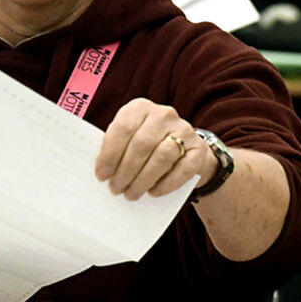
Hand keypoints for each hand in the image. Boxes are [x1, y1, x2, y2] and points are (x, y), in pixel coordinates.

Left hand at [97, 98, 216, 199]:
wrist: (183, 149)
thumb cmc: (147, 147)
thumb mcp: (129, 140)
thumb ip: (117, 150)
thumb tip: (103, 174)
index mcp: (140, 108)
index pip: (123, 128)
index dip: (110, 154)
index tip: (102, 176)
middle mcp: (164, 114)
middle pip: (142, 144)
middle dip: (126, 170)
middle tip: (116, 189)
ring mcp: (184, 130)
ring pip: (163, 156)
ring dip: (144, 179)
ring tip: (132, 193)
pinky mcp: (198, 149)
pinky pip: (183, 169)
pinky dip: (166, 183)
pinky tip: (153, 192)